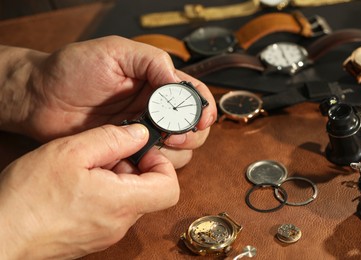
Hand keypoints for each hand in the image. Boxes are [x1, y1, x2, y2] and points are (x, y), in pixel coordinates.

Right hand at [0, 124, 179, 258]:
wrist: (2, 235)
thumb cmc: (31, 196)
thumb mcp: (72, 152)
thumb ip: (112, 140)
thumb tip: (140, 134)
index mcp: (122, 202)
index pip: (170, 188)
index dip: (162, 164)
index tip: (141, 151)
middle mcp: (120, 223)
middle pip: (149, 190)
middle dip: (133, 167)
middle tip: (105, 154)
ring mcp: (107, 232)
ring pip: (129, 199)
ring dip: (116, 178)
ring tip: (86, 168)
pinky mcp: (94, 236)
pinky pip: (112, 210)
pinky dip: (104, 192)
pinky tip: (78, 184)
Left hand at [24, 36, 215, 167]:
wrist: (40, 98)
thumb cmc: (73, 69)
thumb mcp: (115, 52)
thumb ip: (152, 60)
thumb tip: (177, 83)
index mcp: (156, 83)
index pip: (193, 97)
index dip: (203, 109)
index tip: (201, 118)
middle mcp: (154, 111)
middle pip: (193, 129)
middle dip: (192, 134)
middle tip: (173, 134)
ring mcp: (141, 134)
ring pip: (177, 151)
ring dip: (173, 151)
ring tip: (152, 144)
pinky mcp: (127, 153)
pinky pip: (150, 165)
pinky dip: (151, 165)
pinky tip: (135, 156)